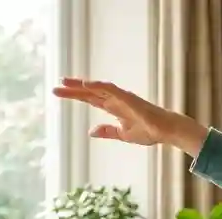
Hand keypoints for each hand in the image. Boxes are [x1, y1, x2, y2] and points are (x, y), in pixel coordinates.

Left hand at [52, 78, 207, 154]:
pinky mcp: (128, 98)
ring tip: (65, 82)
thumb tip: (91, 131)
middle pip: (90, 92)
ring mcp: (121, 97)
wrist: (166, 131)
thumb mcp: (123, 135)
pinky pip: (111, 89)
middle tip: (55, 87)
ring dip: (81, 85)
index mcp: (113, 108)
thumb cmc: (149, 131)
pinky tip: (86, 84)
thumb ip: (108, 131)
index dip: (75, 96)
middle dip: (73, 89)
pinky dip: (98, 85)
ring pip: (97, 88)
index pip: (90, 99)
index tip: (59, 93)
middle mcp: (115, 99)